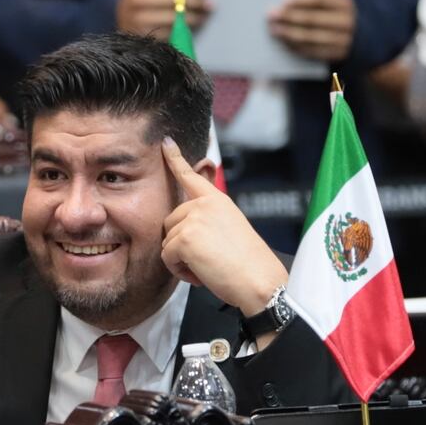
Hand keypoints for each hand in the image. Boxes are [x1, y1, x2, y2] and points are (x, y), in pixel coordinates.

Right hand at [117, 0, 211, 39]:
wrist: (119, 24)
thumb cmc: (140, 4)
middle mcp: (136, 1)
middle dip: (195, 2)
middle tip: (210, 5)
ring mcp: (138, 21)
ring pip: (175, 18)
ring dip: (193, 18)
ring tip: (204, 17)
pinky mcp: (143, 37)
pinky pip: (170, 34)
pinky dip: (183, 32)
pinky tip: (191, 29)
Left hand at [160, 137, 287, 321]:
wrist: (259, 281)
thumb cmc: (248, 264)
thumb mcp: (229, 230)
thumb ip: (206, 220)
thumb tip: (181, 226)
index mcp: (218, 200)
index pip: (191, 176)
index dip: (175, 159)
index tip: (166, 143)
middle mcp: (204, 205)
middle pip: (171, 222)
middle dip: (182, 245)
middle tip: (207, 260)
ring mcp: (193, 219)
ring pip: (167, 242)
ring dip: (181, 260)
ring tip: (207, 268)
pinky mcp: (185, 238)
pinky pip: (167, 257)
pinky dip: (179, 271)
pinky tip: (200, 275)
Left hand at [268, 0, 355, 61]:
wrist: (357, 35)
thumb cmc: (333, 15)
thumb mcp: (331, 4)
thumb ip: (314, 2)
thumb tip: (284, 3)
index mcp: (345, 3)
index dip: (300, 0)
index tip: (282, 1)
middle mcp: (347, 22)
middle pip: (312, 19)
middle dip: (289, 17)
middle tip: (271, 16)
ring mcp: (343, 40)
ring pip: (309, 37)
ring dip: (288, 33)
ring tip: (274, 29)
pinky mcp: (336, 55)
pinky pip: (311, 51)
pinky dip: (295, 46)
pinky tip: (284, 41)